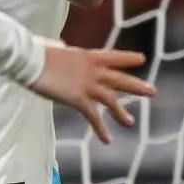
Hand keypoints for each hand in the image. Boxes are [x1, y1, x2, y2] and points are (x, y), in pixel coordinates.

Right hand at [29, 45, 155, 143]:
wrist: (30, 60)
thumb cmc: (36, 51)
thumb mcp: (52, 46)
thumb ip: (59, 47)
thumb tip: (60, 44)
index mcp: (87, 56)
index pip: (112, 56)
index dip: (127, 58)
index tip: (141, 59)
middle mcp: (92, 70)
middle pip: (120, 79)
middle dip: (136, 86)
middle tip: (152, 91)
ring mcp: (87, 85)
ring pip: (111, 100)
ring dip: (121, 112)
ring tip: (130, 123)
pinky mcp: (79, 99)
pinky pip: (94, 117)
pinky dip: (101, 129)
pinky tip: (107, 140)